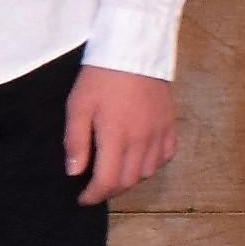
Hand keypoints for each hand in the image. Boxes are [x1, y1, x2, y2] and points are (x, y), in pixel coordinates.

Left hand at [62, 66, 177, 206]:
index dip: (94, 195)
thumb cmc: (101, 76)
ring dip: (131, 179)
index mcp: (117, 136)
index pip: (108, 180)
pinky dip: (153, 164)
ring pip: (148, 171)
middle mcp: (142, 139)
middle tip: (96, 186)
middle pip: (129, 181)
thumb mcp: (78, 105)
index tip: (83, 198)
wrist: (134, 47)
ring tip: (116, 172)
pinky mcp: (170, 123)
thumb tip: (74, 172)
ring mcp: (159, 132)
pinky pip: (166, 155)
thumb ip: (76, 141)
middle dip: (111, 190)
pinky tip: (140, 159)